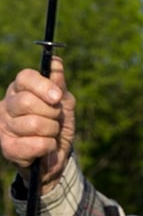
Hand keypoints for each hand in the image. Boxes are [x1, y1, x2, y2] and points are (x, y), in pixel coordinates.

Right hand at [0, 57, 75, 193]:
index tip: (57, 97)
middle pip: (27, 101)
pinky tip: (46, 146)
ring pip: (33, 124)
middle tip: (55, 118)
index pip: (25, 77)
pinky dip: (49, 145)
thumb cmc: (58, 121)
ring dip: (52, 130)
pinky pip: (36, 144)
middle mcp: (7, 105)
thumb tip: (56, 63)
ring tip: (50, 133)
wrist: (56, 152)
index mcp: (20, 89)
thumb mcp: (64, 101)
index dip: (43, 86)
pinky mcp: (8, 148)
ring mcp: (4, 127)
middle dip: (51, 112)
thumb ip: (59, 84)